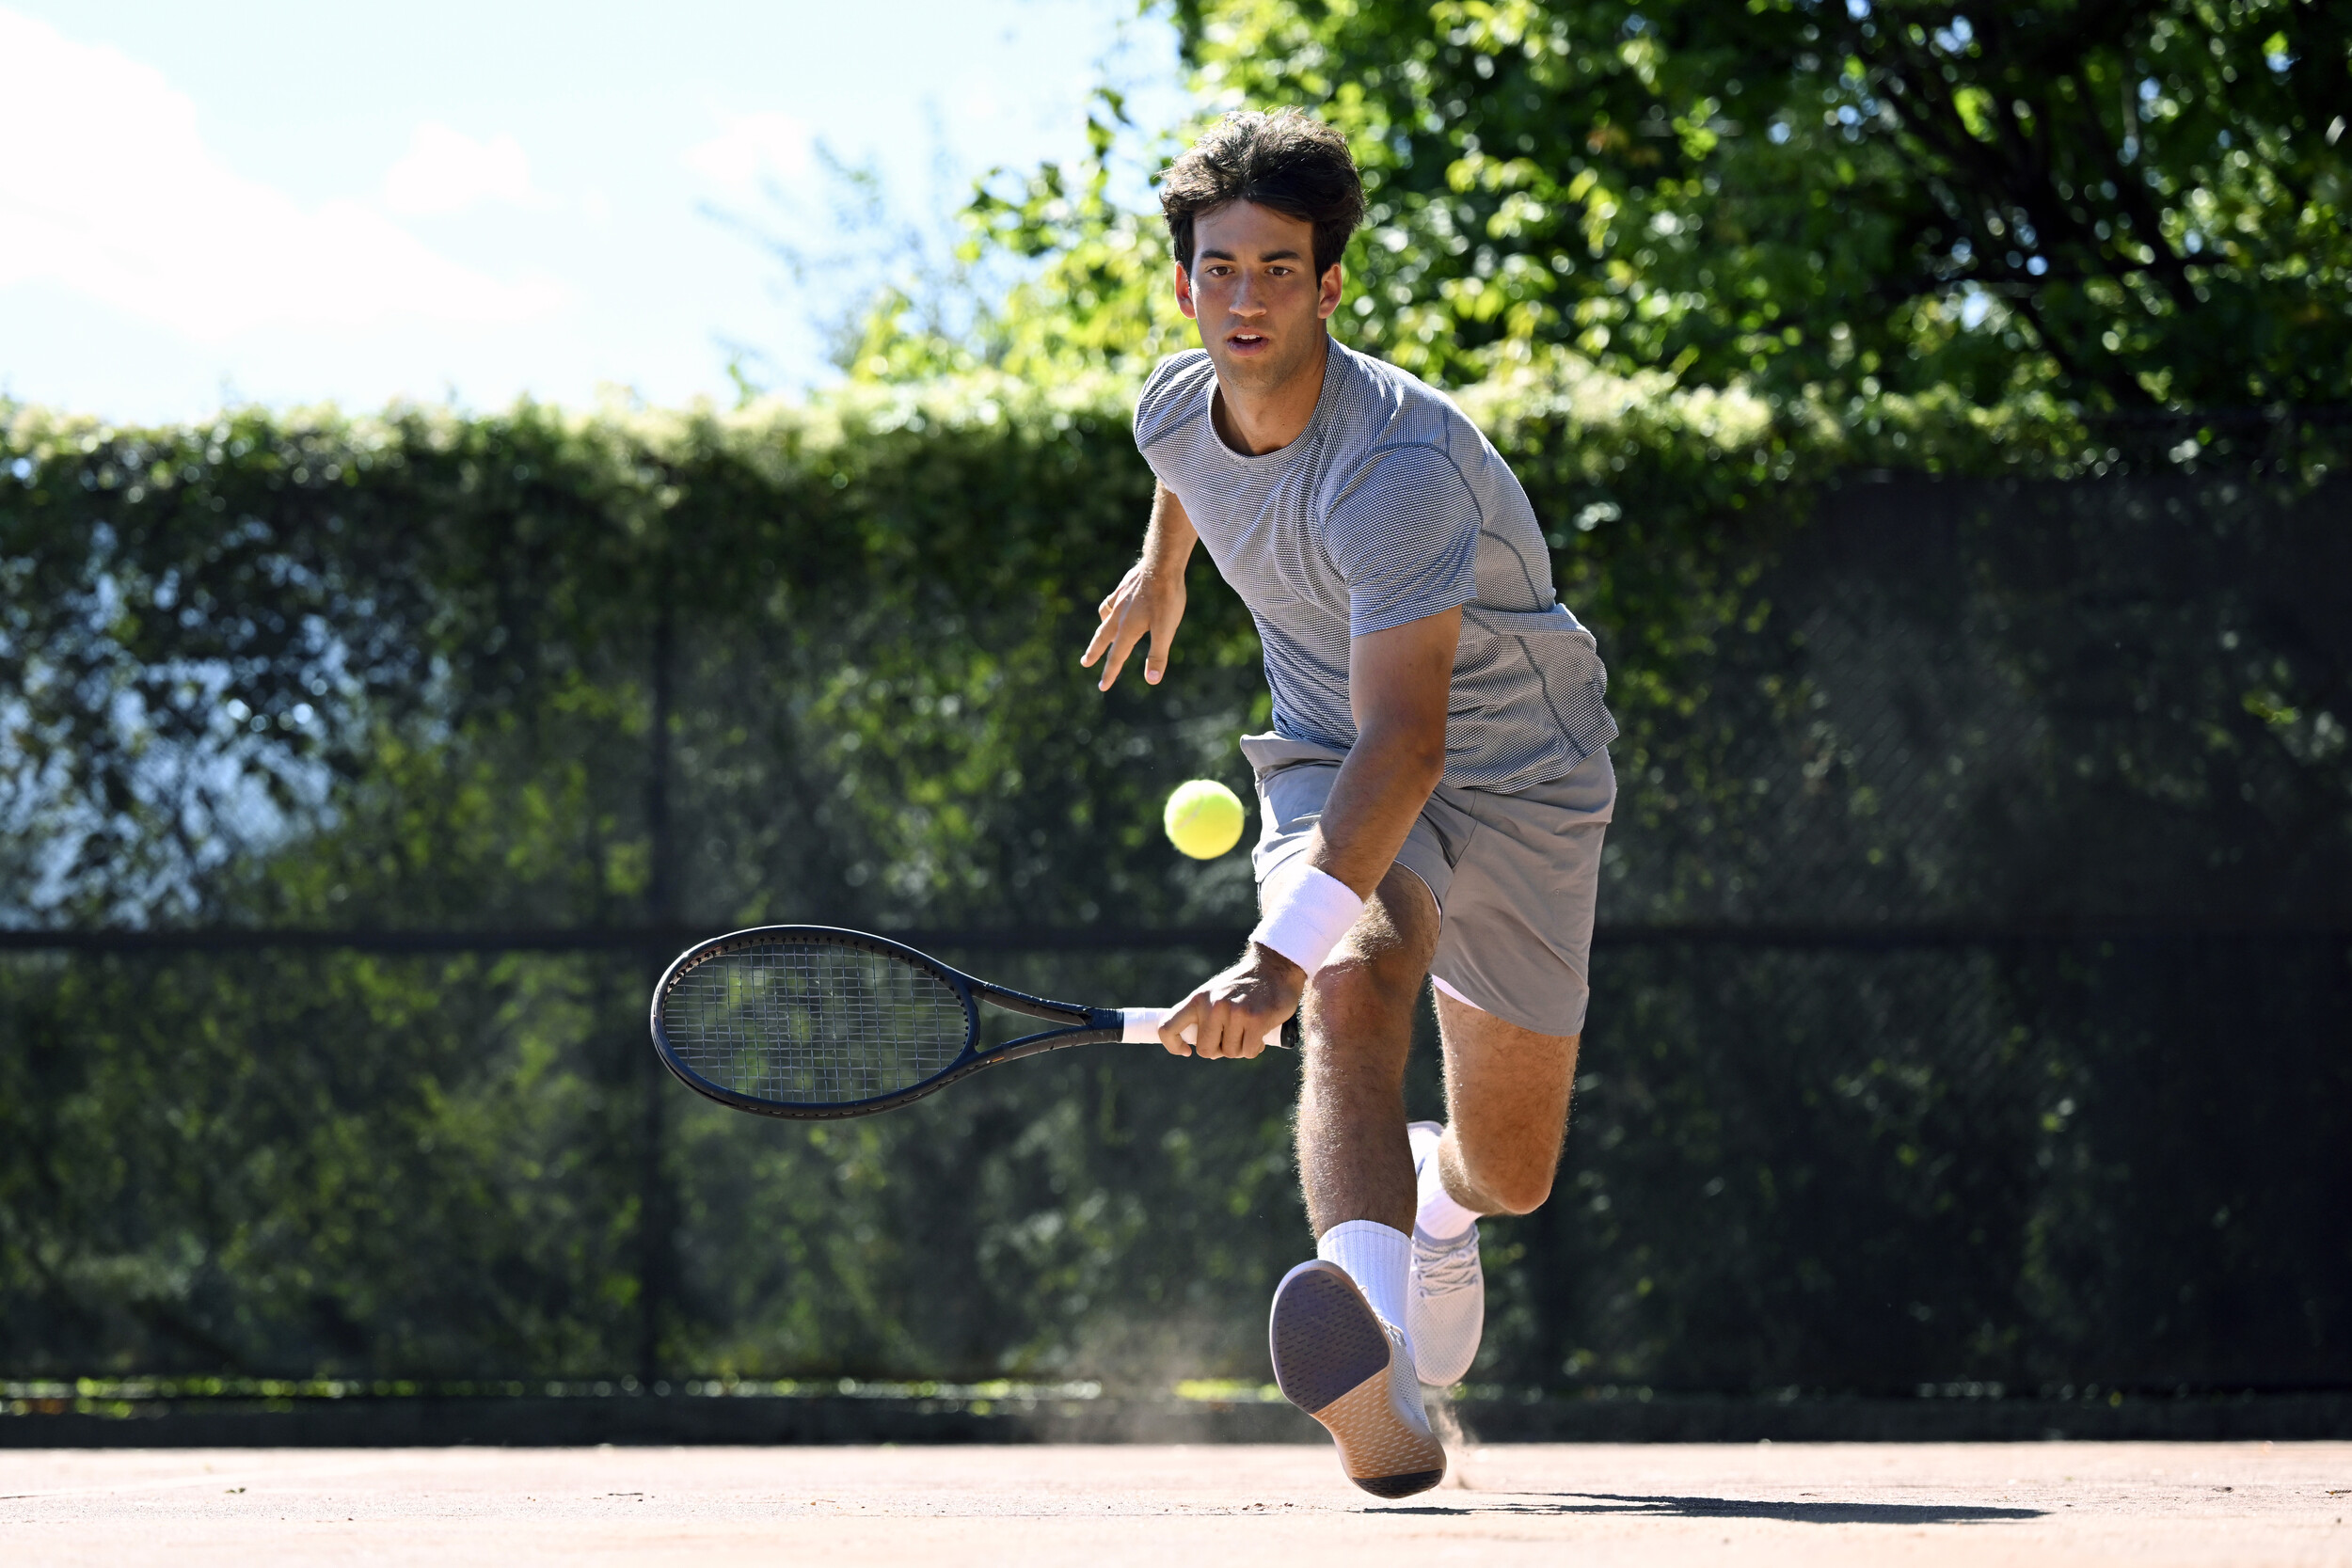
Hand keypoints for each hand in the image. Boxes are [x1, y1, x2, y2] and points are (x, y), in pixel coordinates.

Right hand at [1079, 560, 1185, 691]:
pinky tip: (1114, 605)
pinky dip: (1108, 607)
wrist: (1162, 562)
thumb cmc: (1167, 597)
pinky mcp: (1124, 586)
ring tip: (1100, 634)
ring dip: (1100, 629)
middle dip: (1094, 653)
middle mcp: (1119, 615)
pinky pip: (1111, 600)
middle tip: (1084, 662)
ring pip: (1104, 617)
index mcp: (1128, 629)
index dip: (1110, 673)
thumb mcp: (1166, 629)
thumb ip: (1158, 655)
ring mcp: (1120, 599)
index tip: (1102, 687)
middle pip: (1102, 638)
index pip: (1116, 656)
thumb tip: (1152, 680)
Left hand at [1159, 943, 1303, 1059]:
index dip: (1173, 1045)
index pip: (1168, 1027)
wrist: (1274, 968)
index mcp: (1198, 999)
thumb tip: (1192, 1044)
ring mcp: (1235, 1012)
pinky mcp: (1256, 1020)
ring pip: (1230, 1052)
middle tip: (1231, 1038)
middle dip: (1219, 1050)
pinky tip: (1259, 1035)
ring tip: (1248, 1031)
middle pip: (1205, 1051)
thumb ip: (1201, 1015)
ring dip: (1240, 1048)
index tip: (1186, 1051)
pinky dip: (1254, 1048)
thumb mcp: (1214, 993)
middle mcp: (1213, 1005)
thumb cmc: (1243, 987)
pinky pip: (1248, 1052)